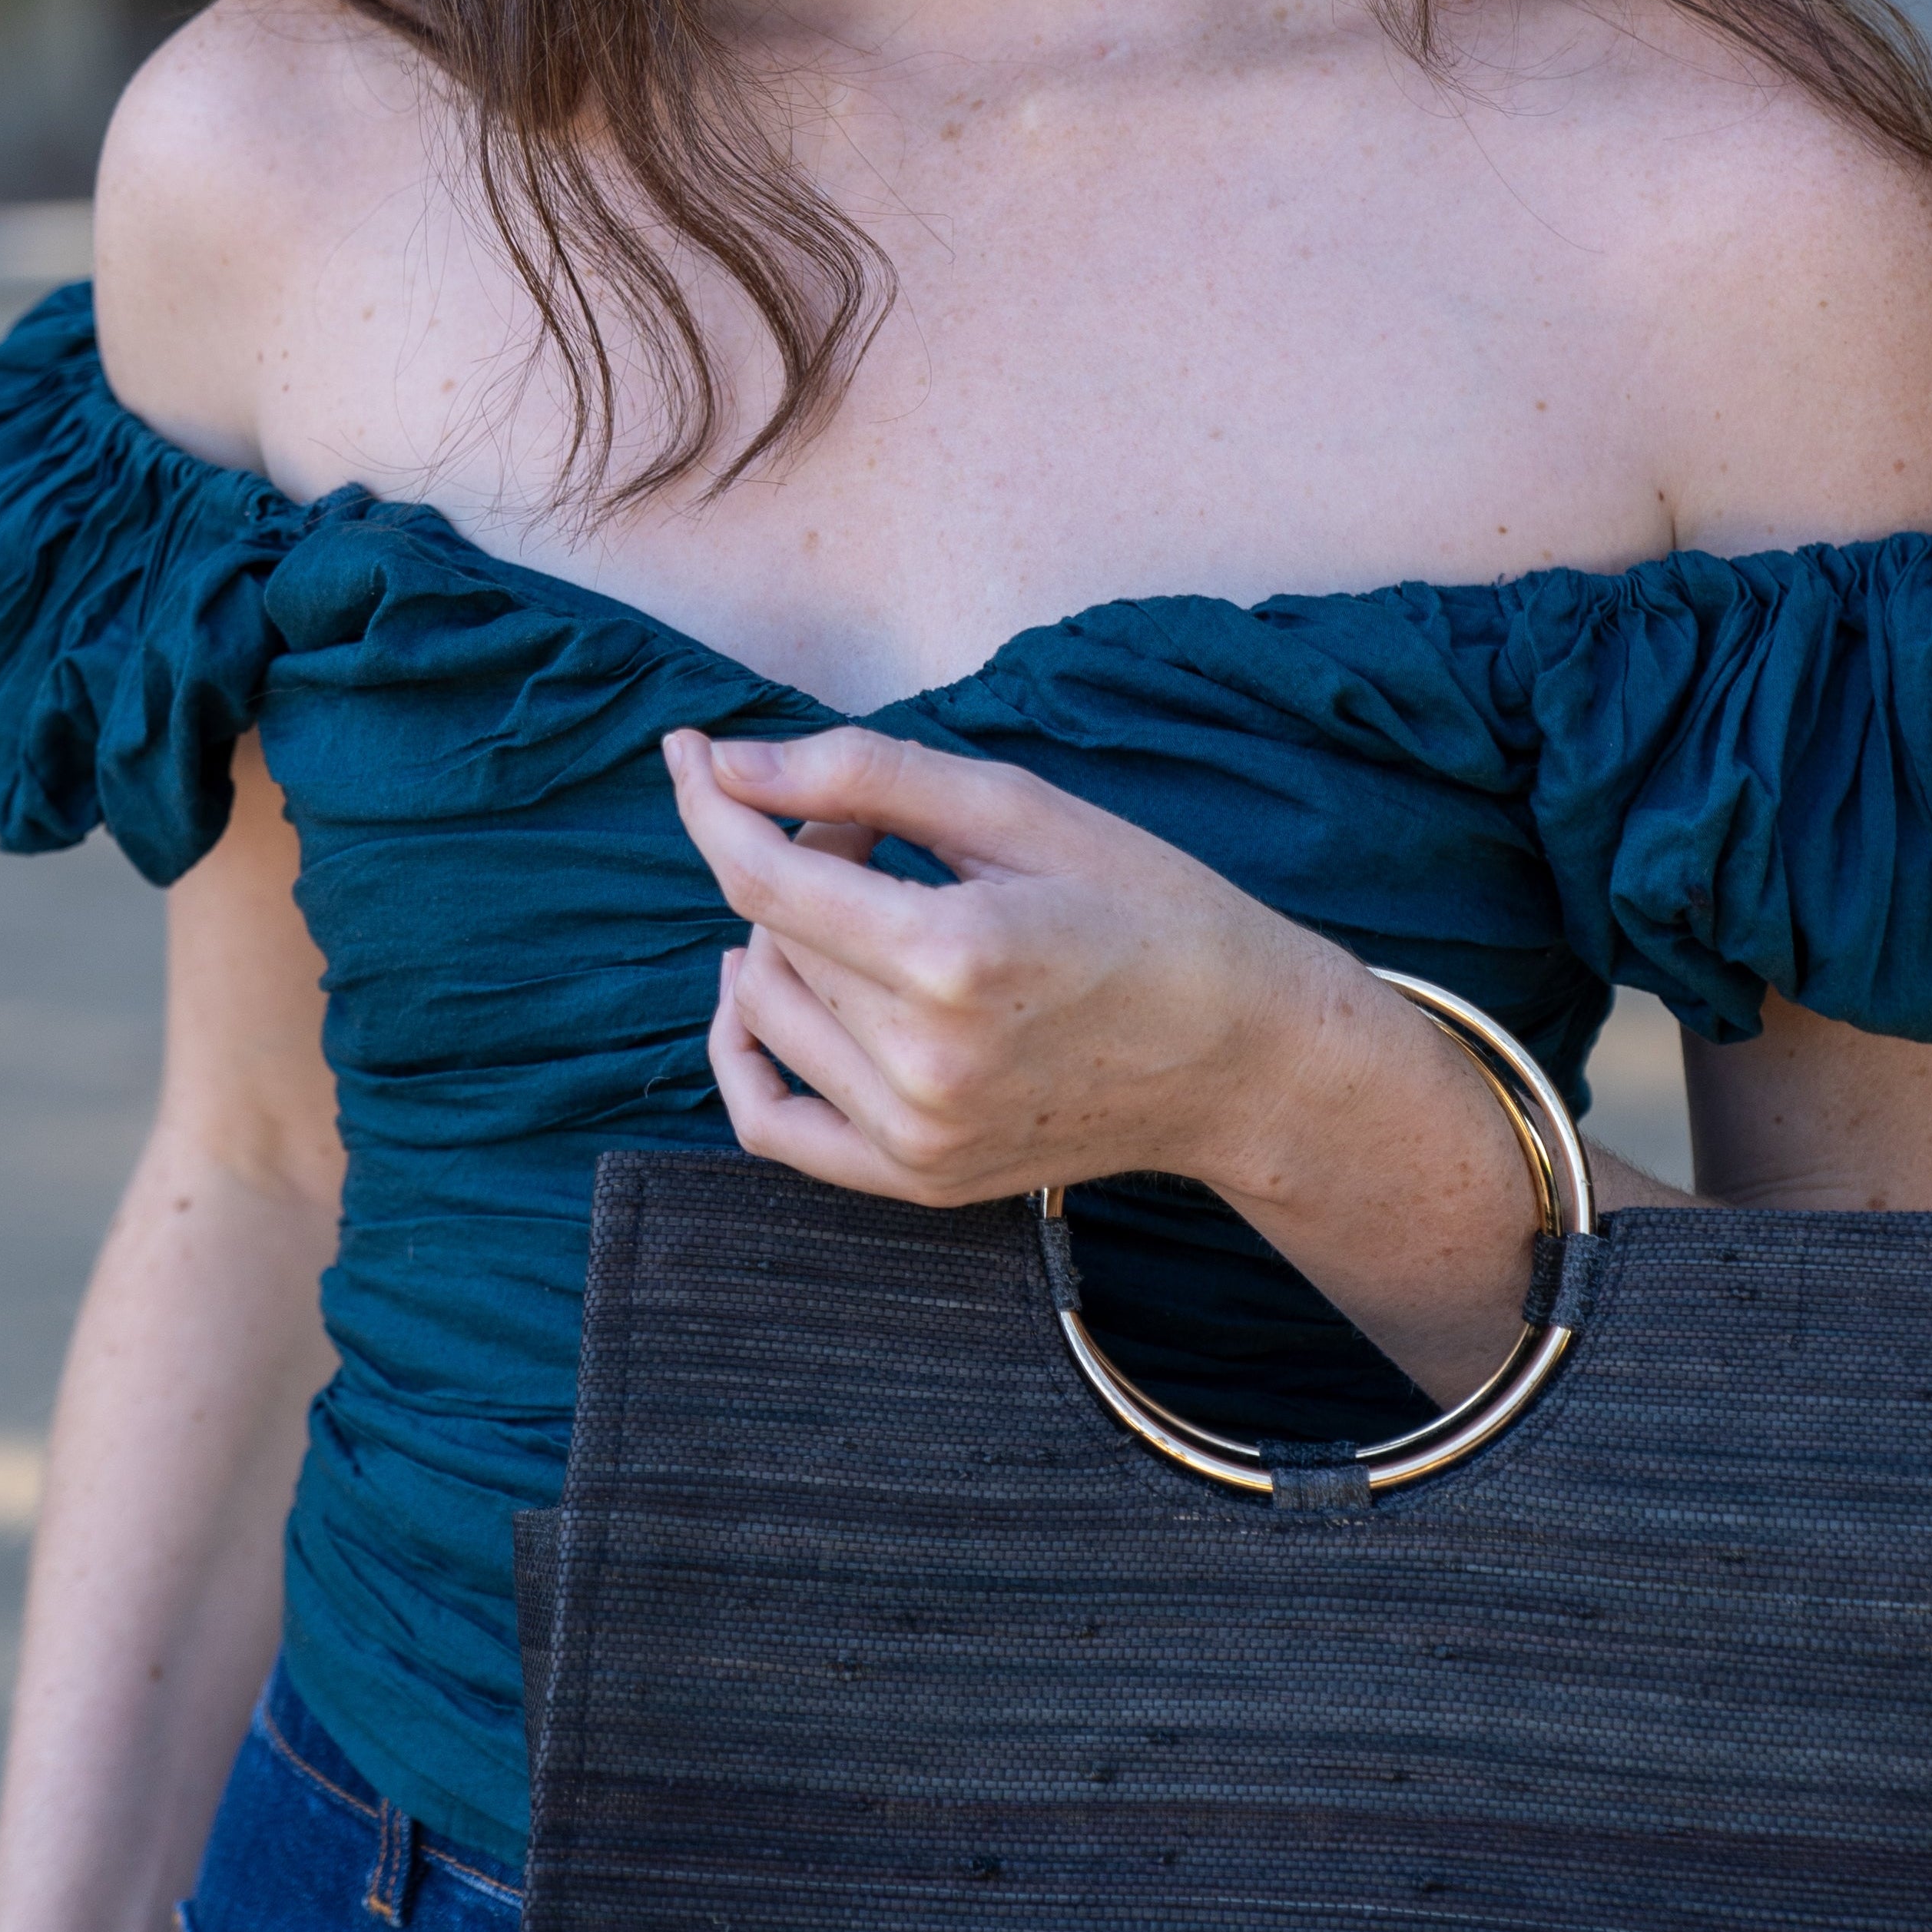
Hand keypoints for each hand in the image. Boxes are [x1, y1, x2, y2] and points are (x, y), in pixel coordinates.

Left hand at [663, 726, 1541, 1399]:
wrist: (1242, 1056)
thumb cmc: (1148, 911)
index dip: (711, 800)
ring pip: (764, 1013)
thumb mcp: (1019, 808)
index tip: (689, 751)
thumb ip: (862, 773)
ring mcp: (916, 1136)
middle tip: (878, 831)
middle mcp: (922, 1062)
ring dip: (784, 940)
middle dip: (796, 856)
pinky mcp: (917, 1180)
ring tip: (872, 903)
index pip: (763, 875)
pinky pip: (771, 1123)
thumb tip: (726, 763)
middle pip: (771, 933)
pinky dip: (747, 1052)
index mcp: (951, 956)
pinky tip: (767, 994)